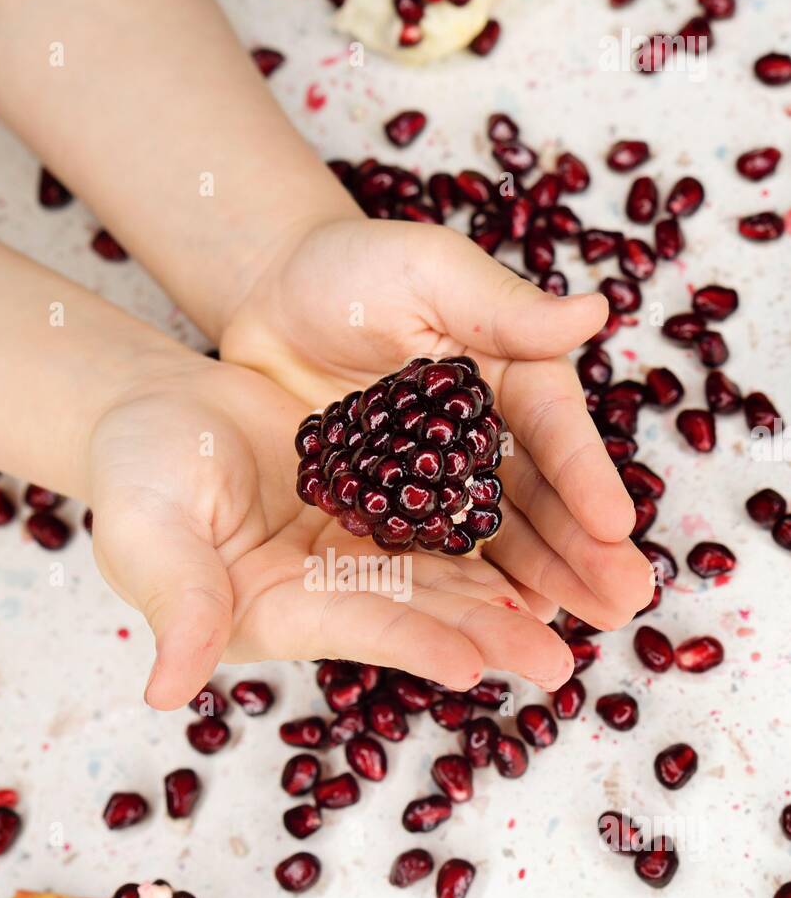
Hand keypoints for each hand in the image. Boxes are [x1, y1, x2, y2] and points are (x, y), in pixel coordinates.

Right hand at [86, 358, 588, 709]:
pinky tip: (550, 548)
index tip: (470, 663)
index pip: (352, 627)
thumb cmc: (136, 471)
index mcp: (274, 608)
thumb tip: (163, 692)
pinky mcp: (378, 510)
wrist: (159, 415)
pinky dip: (495, 537)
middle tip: (558, 662)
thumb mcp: (145, 528)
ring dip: (511, 594)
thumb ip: (174, 600)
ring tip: (579, 614)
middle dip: (488, 635)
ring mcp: (357, 554)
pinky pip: (445, 526)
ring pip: (446, 575)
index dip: (410, 641)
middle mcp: (328, 593)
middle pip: (419, 614)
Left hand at [220, 218, 654, 632]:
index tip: (617, 526)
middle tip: (625, 600)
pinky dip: (466, 588)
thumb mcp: (427, 270)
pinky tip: (501, 626)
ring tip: (583, 628)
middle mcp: (488, 431)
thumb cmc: (353, 268)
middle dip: (584, 550)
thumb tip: (592, 312)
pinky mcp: (394, 506)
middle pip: (542, 496)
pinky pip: (433, 552)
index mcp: (512, 370)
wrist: (272, 297)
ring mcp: (442, 475)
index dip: (586, 478)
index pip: (555, 429)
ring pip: (499, 535)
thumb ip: (501, 305)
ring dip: (541, 582)